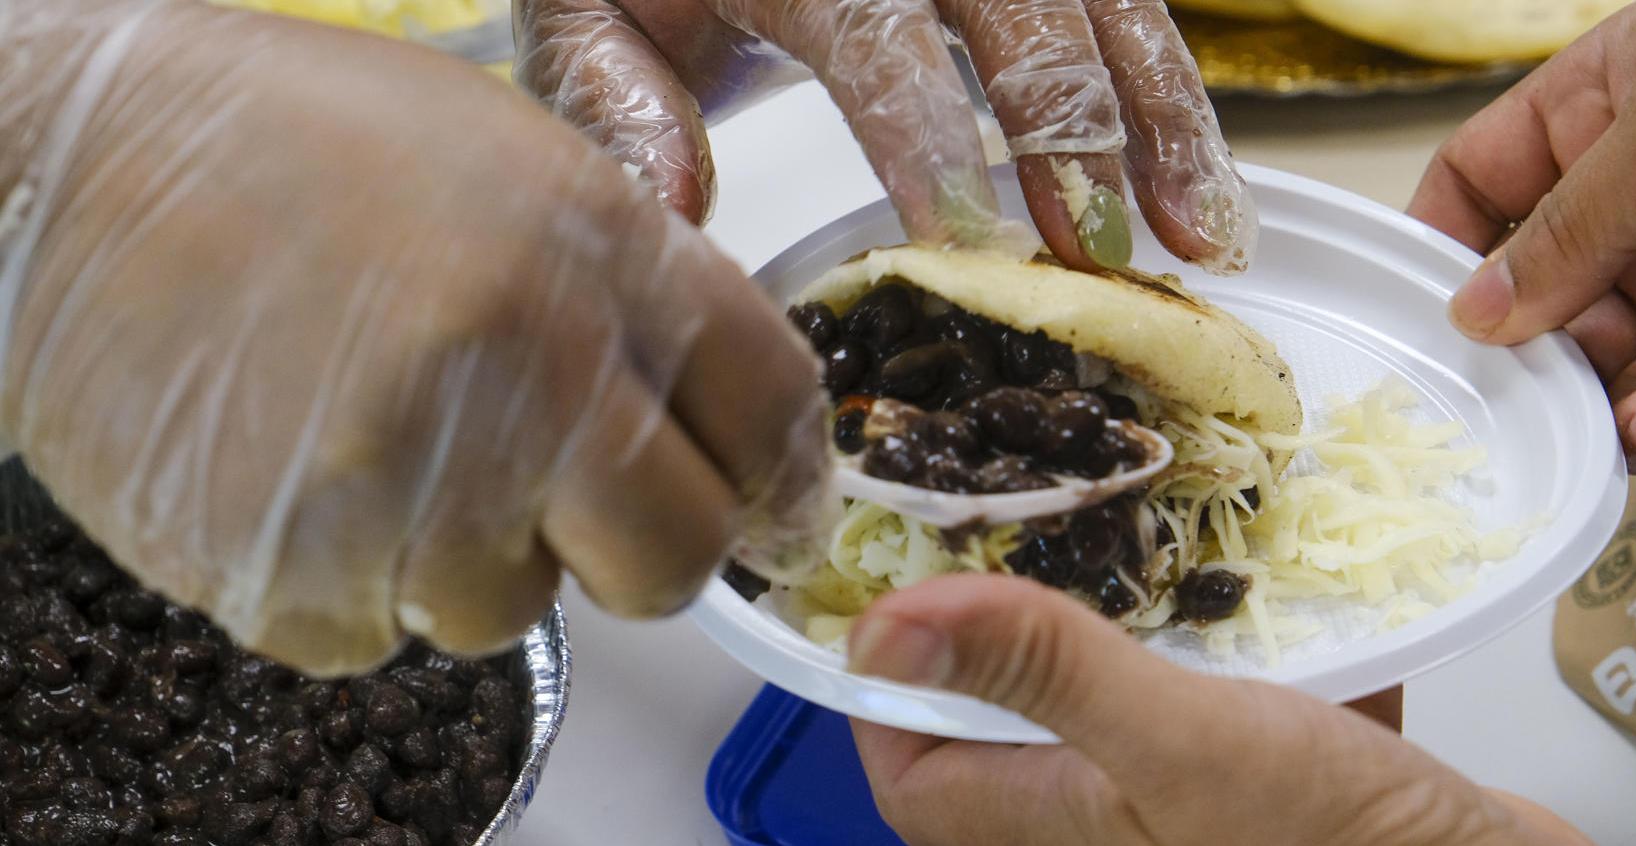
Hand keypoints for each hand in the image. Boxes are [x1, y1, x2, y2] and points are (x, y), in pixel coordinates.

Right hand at [0, 0, 828, 674]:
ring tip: (382, 448)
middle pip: (676, 557)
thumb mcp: (507, 158)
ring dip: (467, 557)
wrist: (69, 164)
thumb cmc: (283, 146)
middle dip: (642, 553)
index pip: (775, 411)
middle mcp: (532, 371)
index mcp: (603, 253)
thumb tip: (712, 407)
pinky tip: (302, 479)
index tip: (768, 509)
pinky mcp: (298, 568)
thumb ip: (626, 282)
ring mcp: (415, 480)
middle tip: (573, 509)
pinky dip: (348, 585)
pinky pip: (377, 639)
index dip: (780, 476)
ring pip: (517, 612)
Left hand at [515, 0, 1256, 273]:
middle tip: (1091, 255)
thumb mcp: (589, 14)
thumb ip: (615, 105)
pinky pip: (1131, 5)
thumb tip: (668, 220)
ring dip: (1161, 120)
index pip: (872, 26)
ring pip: (1104, 2)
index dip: (922, 129)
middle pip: (1019, 7)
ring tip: (1206, 240)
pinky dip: (1177, 101)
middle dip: (1064, 132)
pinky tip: (1207, 196)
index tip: (963, 237)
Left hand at [845, 575, 1587, 845]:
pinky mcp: (1244, 778)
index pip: (902, 752)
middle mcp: (1087, 821)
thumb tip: (878, 623)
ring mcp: (1166, 802)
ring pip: (1089, 688)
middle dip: (998, 606)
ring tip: (1105, 503)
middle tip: (1012, 497)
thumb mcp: (1176, 739)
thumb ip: (1039, 674)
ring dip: (1097, 605)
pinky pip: (1186, 687)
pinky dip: (1192, 625)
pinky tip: (1218, 553)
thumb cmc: (1331, 837)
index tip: (903, 550)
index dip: (888, 661)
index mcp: (1037, 826)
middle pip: (991, 707)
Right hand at [1410, 0, 1635, 473]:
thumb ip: (1565, 227)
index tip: (1408, 307)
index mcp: (1608, 100)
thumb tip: (1477, 313)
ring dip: (1576, 393)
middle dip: (1507, 339)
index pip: (1486, 174)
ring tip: (1582, 418)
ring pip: (1590, 353)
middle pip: (1529, 282)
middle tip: (1492, 393)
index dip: (1439, 235)